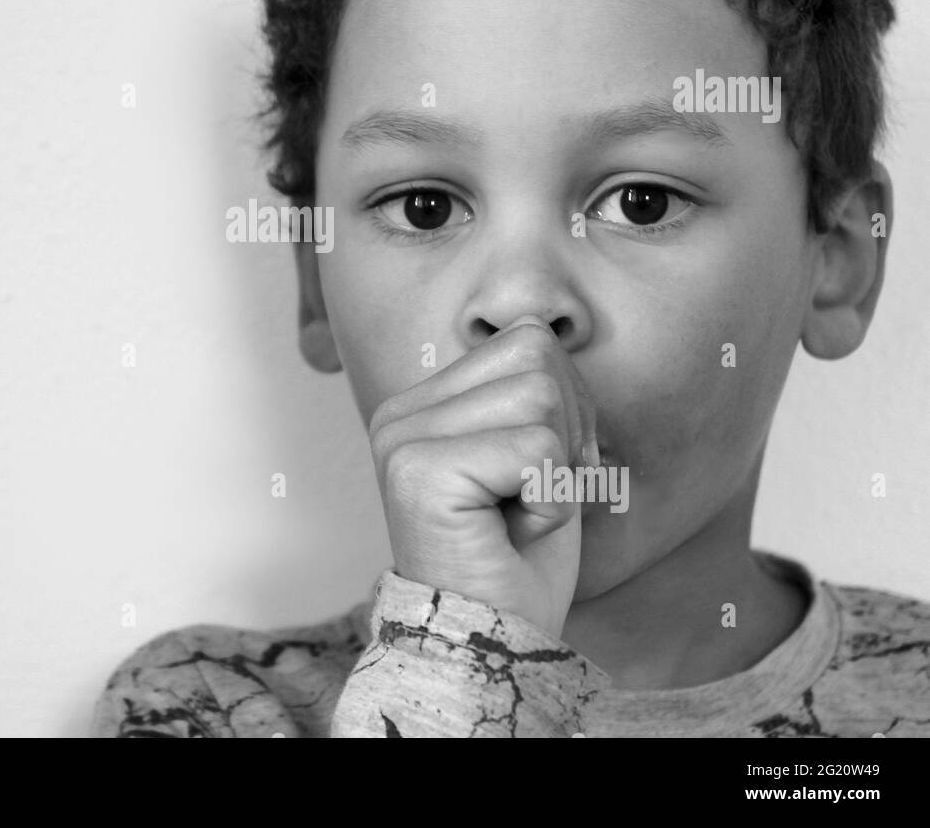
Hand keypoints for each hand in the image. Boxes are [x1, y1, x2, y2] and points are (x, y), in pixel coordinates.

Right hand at [368, 315, 598, 639]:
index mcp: (422, 401)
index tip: (540, 472)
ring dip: (559, 466)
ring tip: (522, 511)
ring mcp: (401, 438)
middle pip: (537, 357)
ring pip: (541, 397)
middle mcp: (399, 411)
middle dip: (567, 432)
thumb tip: (544, 325)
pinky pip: (536, 449)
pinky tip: (515, 531)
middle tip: (534, 495)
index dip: (566, 408)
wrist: (493, 643)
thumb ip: (531, 384)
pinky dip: (552, 498)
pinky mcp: (417, 471)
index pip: (526, 339)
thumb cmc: (518, 558)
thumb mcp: (535, 451)